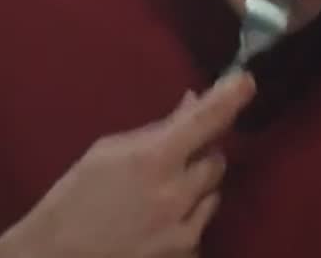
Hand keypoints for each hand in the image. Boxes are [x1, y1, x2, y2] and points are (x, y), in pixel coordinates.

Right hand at [0, 71, 256, 257]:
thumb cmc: (73, 200)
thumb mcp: (107, 152)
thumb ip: (155, 130)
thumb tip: (192, 104)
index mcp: (153, 160)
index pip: (206, 120)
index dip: (231, 97)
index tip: (247, 81)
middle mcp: (177, 194)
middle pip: (216, 160)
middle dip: (201, 153)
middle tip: (176, 156)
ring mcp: (184, 230)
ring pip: (213, 194)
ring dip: (196, 187)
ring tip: (159, 193)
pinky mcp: (186, 253)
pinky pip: (201, 224)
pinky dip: (187, 217)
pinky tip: (157, 221)